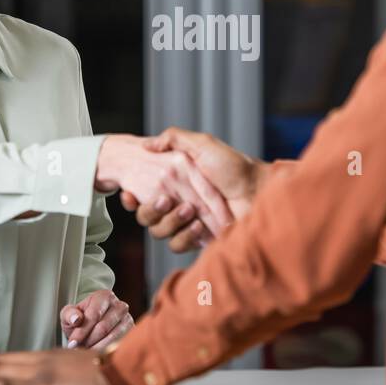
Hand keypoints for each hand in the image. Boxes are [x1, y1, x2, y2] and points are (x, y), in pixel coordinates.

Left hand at [60, 289, 132, 350]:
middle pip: (103, 328)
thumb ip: (69, 314)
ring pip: (113, 339)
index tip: (72, 344)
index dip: (82, 331)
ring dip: (97, 348)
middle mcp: (120, 306)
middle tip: (78, 350)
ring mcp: (128, 320)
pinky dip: (107, 352)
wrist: (94, 325)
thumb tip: (76, 319)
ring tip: (86, 352)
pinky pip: (120, 346)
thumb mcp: (69, 315)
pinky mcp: (132, 334)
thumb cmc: (80, 319)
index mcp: (105, 296)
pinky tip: (97, 355)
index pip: (94, 315)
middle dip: (89, 341)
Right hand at [95, 133, 232, 235]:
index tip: (129, 194)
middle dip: (151, 209)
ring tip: (189, 210)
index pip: (142, 194)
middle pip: (146, 216)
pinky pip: (178, 245)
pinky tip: (198, 226)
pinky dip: (184, 237)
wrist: (255, 189)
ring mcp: (187, 223)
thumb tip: (146, 144)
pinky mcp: (199, 238)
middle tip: (167, 200)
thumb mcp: (202, 144)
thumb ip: (174, 139)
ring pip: (159, 232)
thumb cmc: (232, 165)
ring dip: (169, 222)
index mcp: (175, 183)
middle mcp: (177, 203)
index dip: (131, 198)